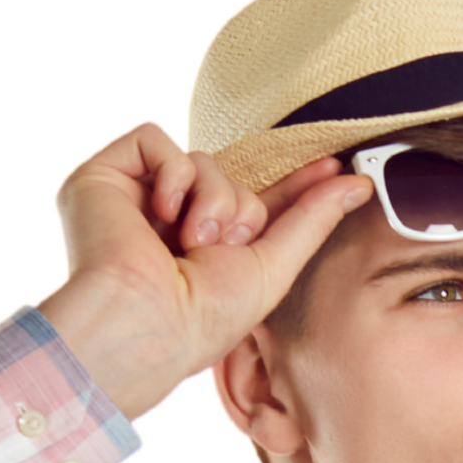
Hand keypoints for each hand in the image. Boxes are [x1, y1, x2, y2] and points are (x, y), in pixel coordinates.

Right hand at [32, 121, 375, 424]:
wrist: (143, 324)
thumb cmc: (202, 319)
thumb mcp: (274, 268)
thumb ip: (313, 220)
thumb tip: (358, 183)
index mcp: (203, 252)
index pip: (253, 203)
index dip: (293, 185)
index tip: (335, 168)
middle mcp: (167, 225)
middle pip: (231, 179)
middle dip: (239, 209)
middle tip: (219, 246)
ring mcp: (134, 200)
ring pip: (200, 160)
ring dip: (210, 198)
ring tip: (191, 241)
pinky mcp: (104, 176)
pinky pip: (153, 138)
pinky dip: (171, 171)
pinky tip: (163, 212)